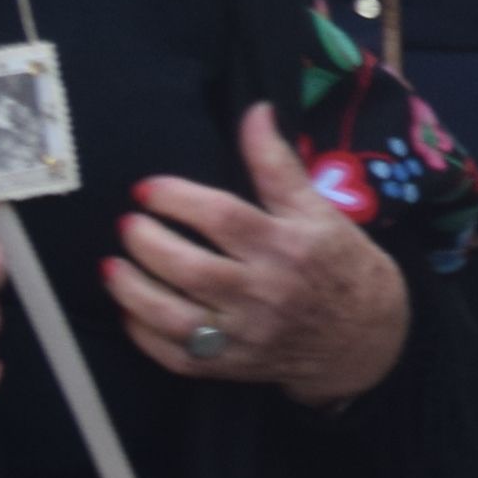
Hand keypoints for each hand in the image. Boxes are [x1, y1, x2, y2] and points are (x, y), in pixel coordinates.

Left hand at [105, 106, 409, 409]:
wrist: (366, 335)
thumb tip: (255, 111)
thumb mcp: (318, 208)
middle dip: (147, 242)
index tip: (147, 188)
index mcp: (289, 245)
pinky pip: (175, 354)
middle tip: (127, 224)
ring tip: (112, 266)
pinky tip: (130, 310)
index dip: (177, 199)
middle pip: (190, 267)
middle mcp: (266, 291)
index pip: (222, 217)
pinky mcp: (232, 366)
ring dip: (132, 290)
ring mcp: (246, 334)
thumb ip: (278, 163)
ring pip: (173, 316)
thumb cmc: (340, 262)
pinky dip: (144, 333)